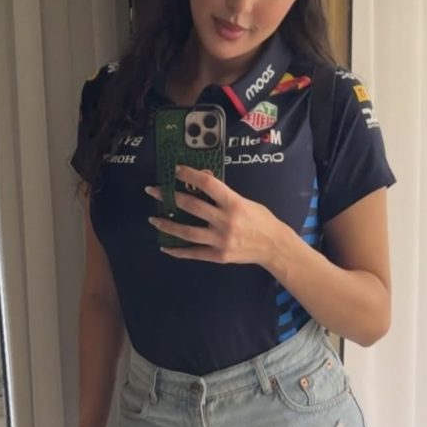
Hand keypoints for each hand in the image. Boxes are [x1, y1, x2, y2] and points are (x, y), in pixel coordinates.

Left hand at [145, 164, 280, 267]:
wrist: (273, 246)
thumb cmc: (260, 220)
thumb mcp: (245, 201)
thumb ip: (224, 194)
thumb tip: (202, 180)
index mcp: (234, 203)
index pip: (207, 184)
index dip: (189, 175)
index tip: (175, 171)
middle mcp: (225, 221)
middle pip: (191, 206)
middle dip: (169, 197)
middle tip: (153, 190)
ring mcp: (220, 240)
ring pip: (187, 232)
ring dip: (167, 225)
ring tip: (154, 219)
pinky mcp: (218, 256)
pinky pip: (193, 253)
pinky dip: (178, 251)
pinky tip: (166, 247)